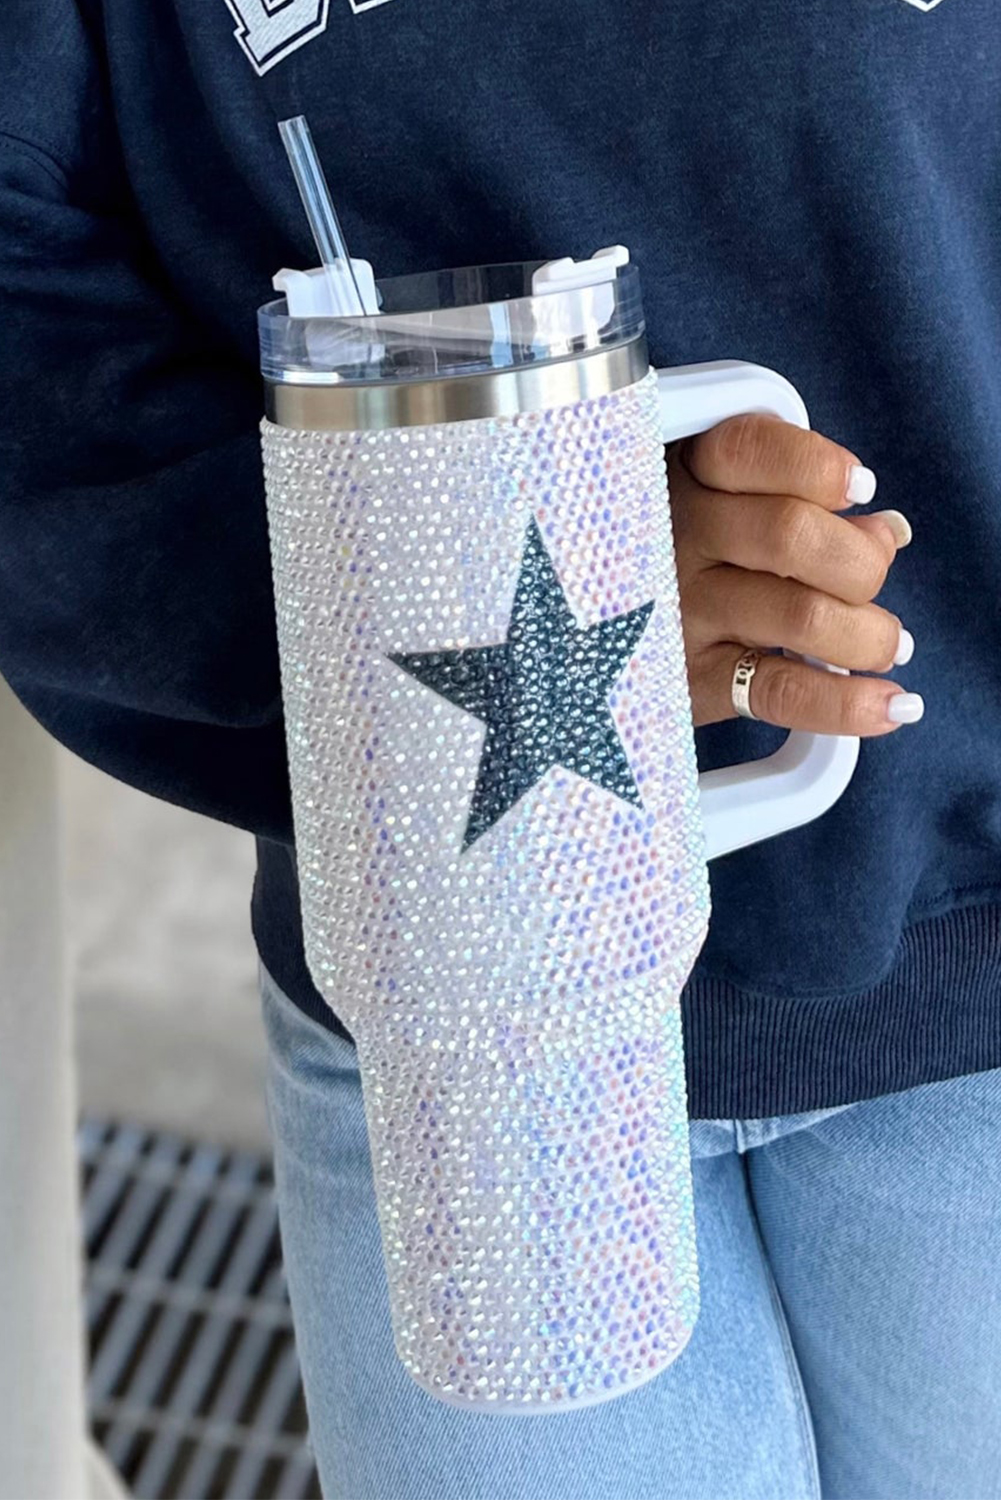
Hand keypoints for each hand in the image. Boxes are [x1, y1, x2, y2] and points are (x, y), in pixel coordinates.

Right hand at [668, 415, 920, 734]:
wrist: (587, 646)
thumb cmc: (679, 559)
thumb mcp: (717, 505)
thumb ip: (798, 502)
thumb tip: (887, 532)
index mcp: (679, 478)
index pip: (749, 450)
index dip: (818, 466)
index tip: (856, 488)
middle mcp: (672, 542)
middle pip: (791, 533)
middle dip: (859, 561)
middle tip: (869, 580)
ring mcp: (679, 617)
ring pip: (801, 615)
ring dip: (869, 634)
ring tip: (887, 645)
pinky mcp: (688, 684)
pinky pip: (782, 692)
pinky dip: (849, 703)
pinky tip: (892, 706)